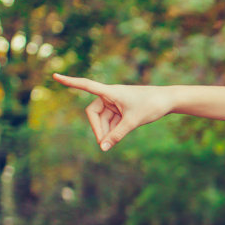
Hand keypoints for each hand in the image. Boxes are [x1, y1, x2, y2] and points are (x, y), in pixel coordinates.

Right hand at [52, 73, 173, 150]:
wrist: (168, 100)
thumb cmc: (152, 105)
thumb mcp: (133, 122)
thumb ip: (117, 135)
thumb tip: (103, 148)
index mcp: (110, 92)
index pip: (86, 85)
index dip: (70, 82)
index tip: (55, 76)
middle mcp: (110, 95)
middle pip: (94, 113)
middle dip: (97, 128)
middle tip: (103, 144)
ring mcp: (116, 102)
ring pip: (103, 119)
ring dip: (106, 131)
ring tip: (112, 143)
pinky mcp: (121, 108)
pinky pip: (111, 120)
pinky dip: (112, 129)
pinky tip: (115, 139)